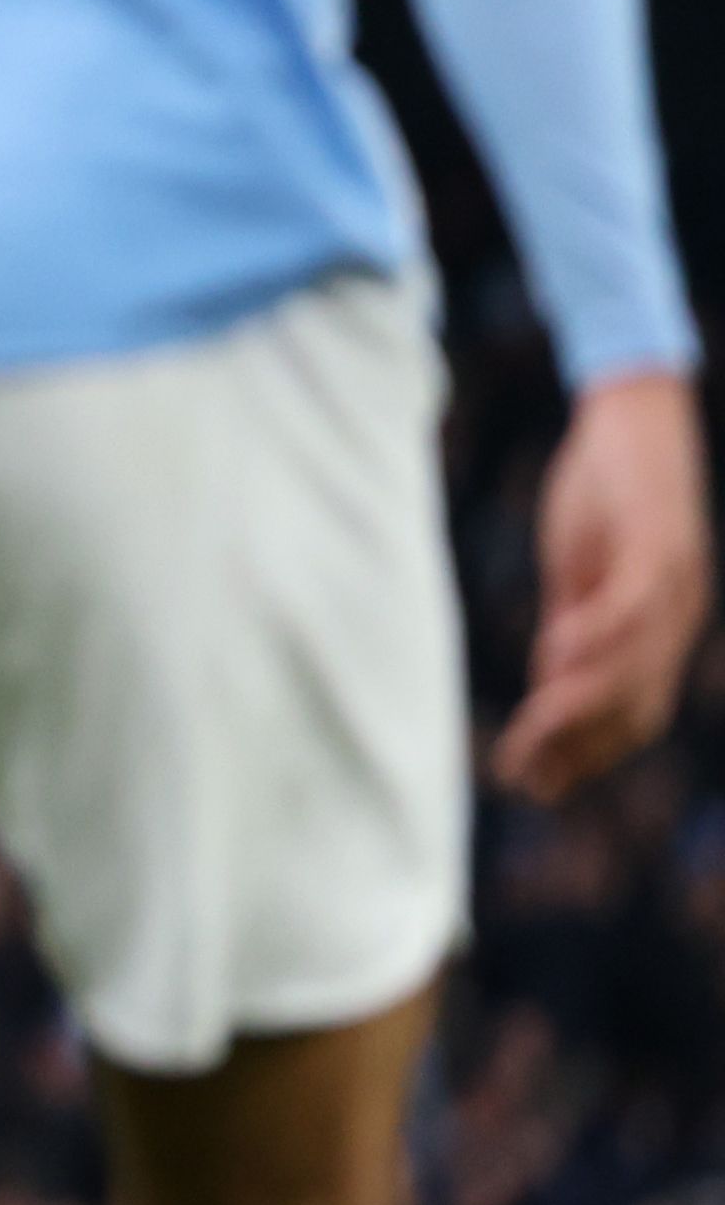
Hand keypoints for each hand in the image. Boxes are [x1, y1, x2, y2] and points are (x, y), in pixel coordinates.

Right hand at [494, 372, 709, 801]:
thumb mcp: (580, 575)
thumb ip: (571, 629)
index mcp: (662, 629)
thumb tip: (553, 688)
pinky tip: (553, 655)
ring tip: (532, 733)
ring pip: (631, 668)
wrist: (635, 418)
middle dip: (577, 749)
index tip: (536, 785)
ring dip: (579, 708)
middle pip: (634, 707)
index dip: (586, 756)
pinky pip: (631, 606)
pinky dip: (596, 638)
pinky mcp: (658, 546)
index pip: (631, 714)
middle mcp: (680, 617)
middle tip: (524, 778)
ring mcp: (674, 585)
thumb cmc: (604, 494)